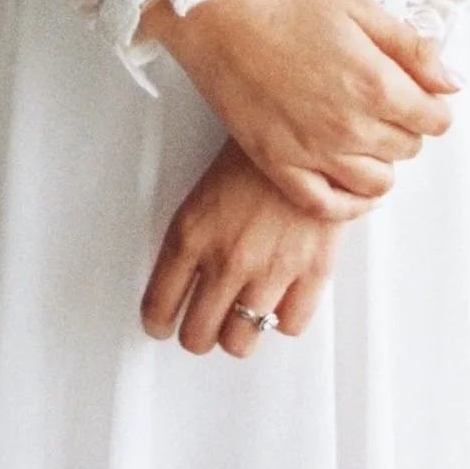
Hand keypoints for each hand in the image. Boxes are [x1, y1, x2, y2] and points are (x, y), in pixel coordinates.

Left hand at [141, 139, 344, 358]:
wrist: (309, 127)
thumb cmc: (257, 150)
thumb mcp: (203, 190)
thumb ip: (192, 238)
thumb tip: (184, 277)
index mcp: (191, 234)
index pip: (159, 305)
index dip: (158, 322)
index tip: (161, 324)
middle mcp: (227, 259)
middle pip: (198, 335)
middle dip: (197, 334)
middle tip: (202, 325)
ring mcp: (270, 269)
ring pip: (241, 341)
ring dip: (238, 333)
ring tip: (240, 320)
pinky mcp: (311, 271)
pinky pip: (289, 325)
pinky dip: (282, 319)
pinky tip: (279, 301)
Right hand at [144, 0, 457, 218]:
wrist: (212, 11)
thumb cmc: (282, 0)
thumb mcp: (358, 7)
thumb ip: (412, 48)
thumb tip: (452, 82)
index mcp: (376, 84)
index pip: (435, 119)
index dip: (432, 103)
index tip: (417, 91)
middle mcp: (349, 127)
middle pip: (408, 149)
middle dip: (406, 126)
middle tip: (382, 100)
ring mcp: (312, 152)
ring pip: (376, 183)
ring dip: (380, 160)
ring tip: (362, 132)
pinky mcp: (277, 165)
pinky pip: (326, 206)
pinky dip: (346, 201)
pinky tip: (348, 181)